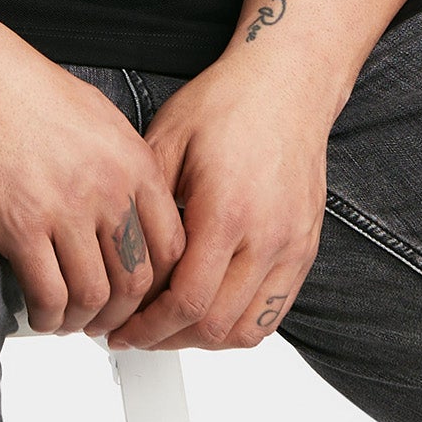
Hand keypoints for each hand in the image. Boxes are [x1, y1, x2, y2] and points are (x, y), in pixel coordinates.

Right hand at [0, 23, 186, 339]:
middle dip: (123, 314)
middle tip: (107, 321)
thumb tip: (135, 208)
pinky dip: (48, 318)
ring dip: (83, 321)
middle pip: (136, 281)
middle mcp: (108, 189)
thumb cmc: (26, 88)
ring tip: (70, 320)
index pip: (172, 246)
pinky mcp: (21, 226)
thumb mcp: (98, 115)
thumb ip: (125, 163)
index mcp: (133, 162)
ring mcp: (65, 210)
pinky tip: (41, 314)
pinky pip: (48, 295)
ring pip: (94, 296)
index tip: (143, 296)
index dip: (160, 284)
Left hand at [102, 50, 333, 351]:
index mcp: (226, 210)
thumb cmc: (228, 101)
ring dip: (202, 338)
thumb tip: (117, 254)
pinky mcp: (305, 248)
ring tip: (169, 327)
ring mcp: (291, 246)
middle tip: (136, 333)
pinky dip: (238, 326)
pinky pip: (274, 313)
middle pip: (213, 324)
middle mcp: (266, 236)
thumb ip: (145, 204)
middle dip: (166, 338)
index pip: (186, 299)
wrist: (285, 82)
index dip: (148, 326)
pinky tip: (209, 312)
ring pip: (246, 329)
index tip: (123, 328)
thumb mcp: (167, 140)